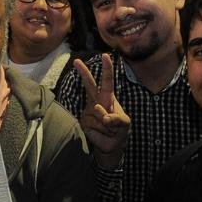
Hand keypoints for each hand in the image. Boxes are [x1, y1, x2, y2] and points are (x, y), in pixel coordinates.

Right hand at [75, 54, 130, 169]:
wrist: (110, 146)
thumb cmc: (119, 130)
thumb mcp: (125, 123)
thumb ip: (118, 119)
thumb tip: (104, 117)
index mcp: (107, 98)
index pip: (107, 81)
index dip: (107, 69)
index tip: (105, 56)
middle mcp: (95, 102)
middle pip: (89, 85)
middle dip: (83, 72)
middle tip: (76, 61)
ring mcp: (88, 111)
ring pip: (99, 112)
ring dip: (109, 124)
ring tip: (110, 129)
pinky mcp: (83, 122)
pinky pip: (95, 124)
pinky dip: (102, 130)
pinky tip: (102, 133)